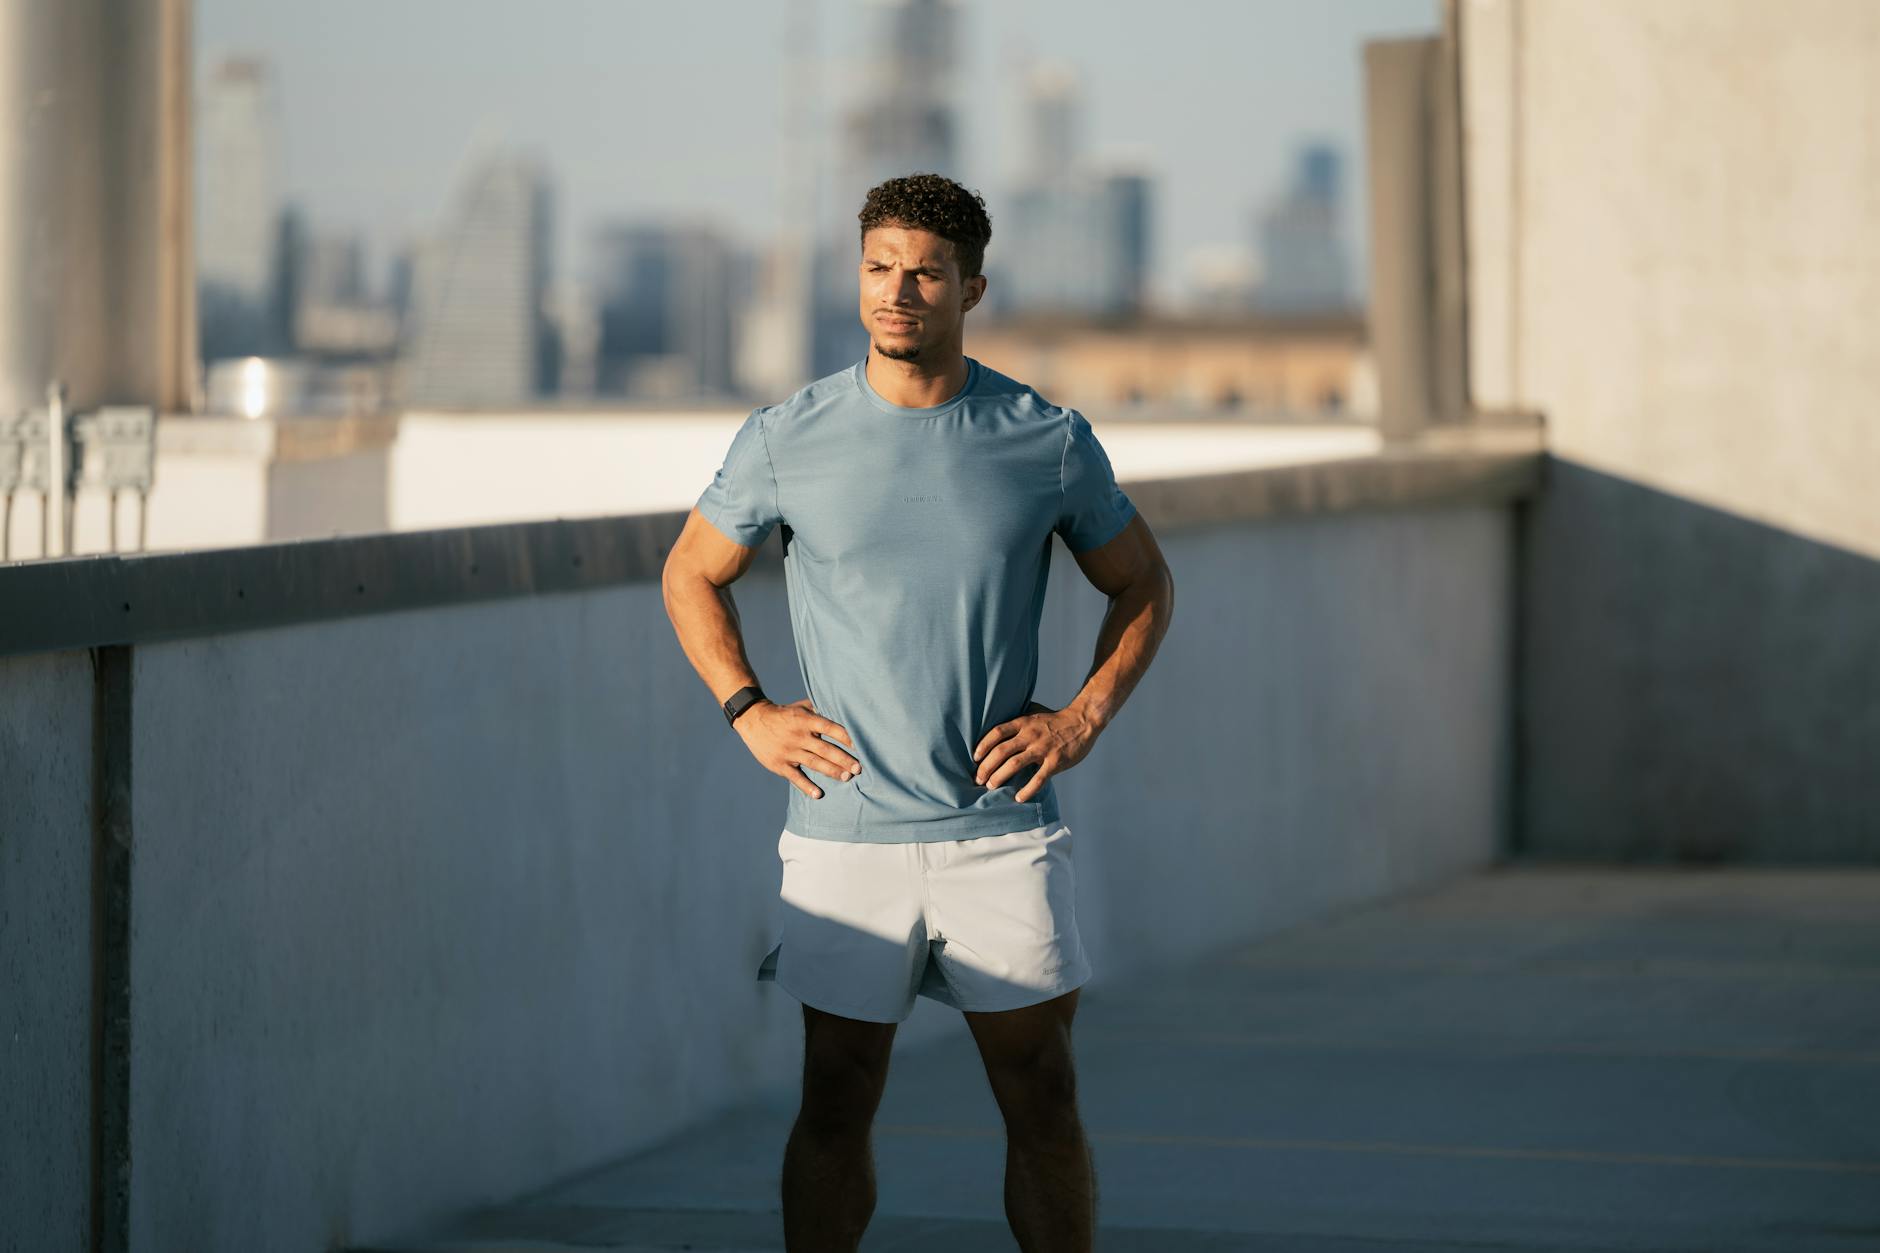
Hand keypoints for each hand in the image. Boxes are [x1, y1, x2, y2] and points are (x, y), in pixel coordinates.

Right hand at [735, 697, 860, 799]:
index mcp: (805, 720)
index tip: (860, 745)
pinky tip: (818, 794)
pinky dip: (806, 786)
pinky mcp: (779, 764)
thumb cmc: (784, 713)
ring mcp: (788, 751)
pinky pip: (795, 777)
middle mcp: (798, 736)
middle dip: (843, 759)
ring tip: (846, 778)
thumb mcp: (801, 707)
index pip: (830, 728)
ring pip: (814, 763)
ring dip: (831, 771)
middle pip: (825, 749)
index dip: (846, 737)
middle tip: (859, 768)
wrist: (753, 719)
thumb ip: (820, 709)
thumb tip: (843, 709)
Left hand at [971, 701, 1097, 803]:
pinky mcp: (1055, 762)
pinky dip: (1027, 790)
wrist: (1083, 721)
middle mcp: (1030, 735)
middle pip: (1001, 751)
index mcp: (1023, 723)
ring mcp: (1043, 749)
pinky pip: (1038, 779)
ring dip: (999, 777)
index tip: (975, 758)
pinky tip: (1018, 798)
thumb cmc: (1054, 719)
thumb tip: (996, 719)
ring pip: (1014, 765)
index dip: (983, 746)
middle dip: (986, 767)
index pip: (996, 733)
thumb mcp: (1033, 712)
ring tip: (990, 787)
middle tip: (978, 779)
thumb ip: (1017, 718)